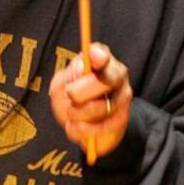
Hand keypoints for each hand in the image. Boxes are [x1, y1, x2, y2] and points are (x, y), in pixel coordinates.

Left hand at [48, 43, 132, 158]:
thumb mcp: (62, 84)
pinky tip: (79, 125)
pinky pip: (97, 128)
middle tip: (70, 95)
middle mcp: (117, 76)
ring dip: (76, 114)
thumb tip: (82, 68)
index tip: (93, 56)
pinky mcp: (120, 120)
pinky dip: (80, 129)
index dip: (98, 55)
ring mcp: (121, 98)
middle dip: (78, 92)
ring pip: (97, 108)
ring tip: (73, 112)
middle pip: (104, 81)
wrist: (82, 126)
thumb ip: (69, 75)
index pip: (102, 54)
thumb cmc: (71, 99)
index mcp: (102, 61)